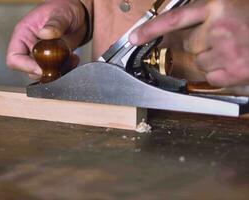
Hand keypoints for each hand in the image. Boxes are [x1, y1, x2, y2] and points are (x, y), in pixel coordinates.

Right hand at [6, 0, 86, 79]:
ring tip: (70, 58)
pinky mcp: (52, 60)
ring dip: (57, 70)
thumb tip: (45, 33)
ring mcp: (41, 55)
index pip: (14, 58)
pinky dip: (65, 69)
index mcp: (23, 34)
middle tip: (60, 63)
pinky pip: (55, 72)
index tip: (41, 68)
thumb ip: (54, 24)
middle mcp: (29, 47)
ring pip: (42, 73)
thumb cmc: (63, 8)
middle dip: (45, 70)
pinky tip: (73, 59)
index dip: (25, 66)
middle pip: (28, 69)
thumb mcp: (60, 13)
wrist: (78, 13)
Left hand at [129, 0, 248, 86]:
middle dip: (200, 44)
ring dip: (212, 58)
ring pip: (199, 61)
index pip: (175, 18)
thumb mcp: (236, 9)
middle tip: (224, 38)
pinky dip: (221, 73)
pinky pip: (211, 77)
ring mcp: (227, 51)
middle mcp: (220, 28)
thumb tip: (185, 27)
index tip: (134, 37)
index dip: (151, 29)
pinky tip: (238, 63)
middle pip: (188, 44)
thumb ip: (211, 15)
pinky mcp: (233, 72)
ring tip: (237, 49)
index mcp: (220, 6)